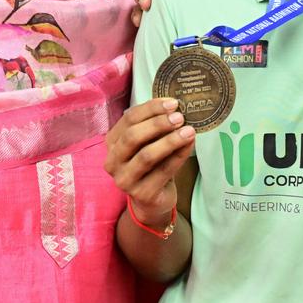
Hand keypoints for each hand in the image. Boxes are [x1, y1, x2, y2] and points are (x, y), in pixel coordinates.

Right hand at [104, 97, 195, 225]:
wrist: (152, 200)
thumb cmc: (151, 164)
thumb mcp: (149, 143)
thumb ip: (155, 126)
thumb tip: (175, 107)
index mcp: (112, 142)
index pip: (128, 118)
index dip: (151, 108)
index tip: (173, 103)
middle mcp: (112, 161)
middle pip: (133, 136)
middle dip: (158, 124)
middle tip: (180, 117)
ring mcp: (125, 180)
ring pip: (146, 156)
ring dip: (170, 141)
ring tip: (189, 131)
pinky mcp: (141, 194)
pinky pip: (163, 171)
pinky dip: (178, 156)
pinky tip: (189, 145)